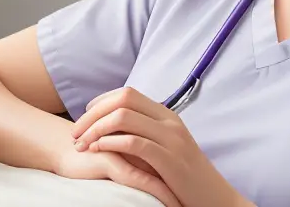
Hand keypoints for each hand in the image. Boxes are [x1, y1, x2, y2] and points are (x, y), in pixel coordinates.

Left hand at [71, 87, 251, 206]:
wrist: (214, 198)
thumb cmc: (183, 177)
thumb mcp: (165, 148)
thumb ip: (144, 133)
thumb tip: (111, 126)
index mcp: (166, 115)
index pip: (127, 93)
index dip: (101, 102)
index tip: (84, 118)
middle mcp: (169, 121)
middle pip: (123, 100)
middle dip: (93, 114)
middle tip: (76, 133)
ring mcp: (171, 138)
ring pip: (124, 117)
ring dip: (96, 129)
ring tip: (82, 145)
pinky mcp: (170, 159)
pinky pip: (134, 142)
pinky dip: (111, 143)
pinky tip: (98, 151)